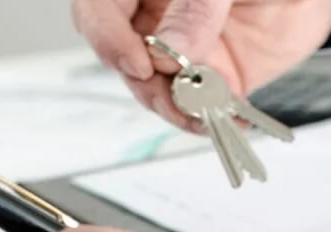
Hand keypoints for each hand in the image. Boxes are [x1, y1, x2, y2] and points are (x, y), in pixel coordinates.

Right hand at [72, 0, 330, 130]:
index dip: (109, 40)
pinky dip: (214, 120)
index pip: (99, 11)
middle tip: (180, 94)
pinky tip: (231, 121)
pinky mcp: (214, 79)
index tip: (140, 64)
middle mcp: (154, 18)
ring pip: (160, 91)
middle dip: (149, 85)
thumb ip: (197, 6)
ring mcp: (183, 51)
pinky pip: (203, 107)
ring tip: (206, 115)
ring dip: (180, 109)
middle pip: (125, 59)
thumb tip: (169, 51)